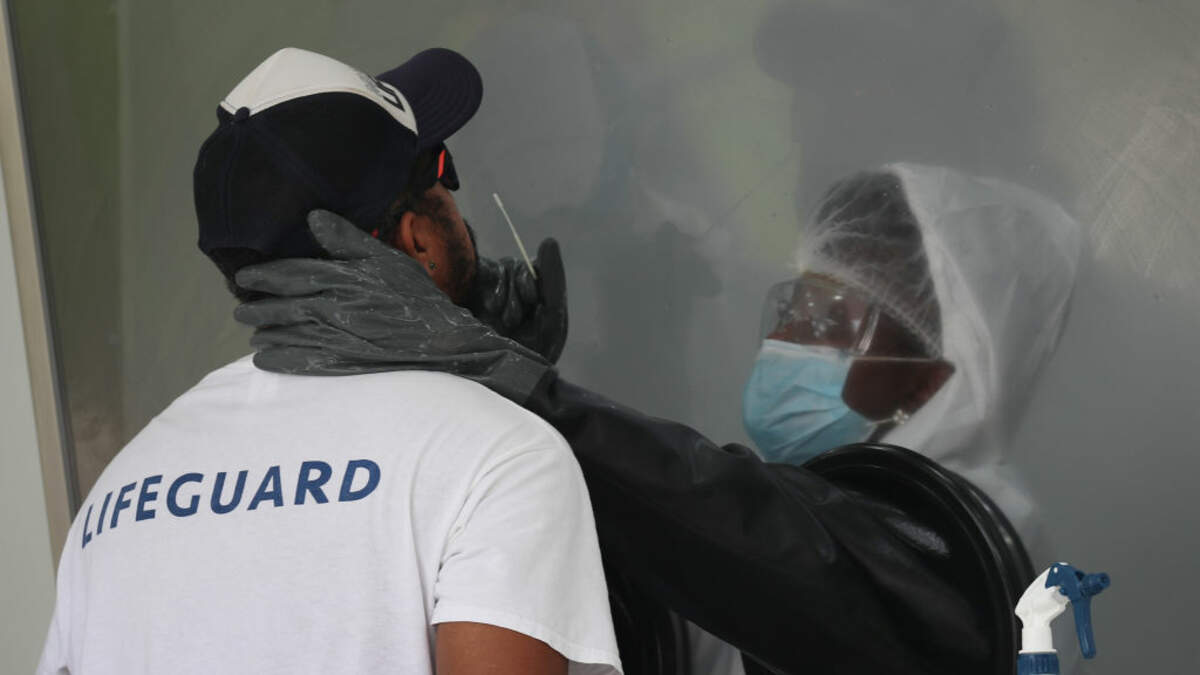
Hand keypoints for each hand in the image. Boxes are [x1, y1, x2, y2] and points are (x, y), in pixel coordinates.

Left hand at [233, 210, 550, 402]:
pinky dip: (280, 360)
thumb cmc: (417, 298)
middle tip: (240, 310)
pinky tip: (265, 360)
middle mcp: (333, 307)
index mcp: (342, 278)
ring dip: (266, 332)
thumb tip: (313, 217)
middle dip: (258, 307)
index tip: (244, 278)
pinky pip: (301, 361)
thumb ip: (349, 239)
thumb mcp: (388, 259)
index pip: (293, 273)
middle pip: (284, 305)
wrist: (443, 343)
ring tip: (252, 333)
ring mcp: (336, 338)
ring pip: (288, 333)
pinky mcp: (342, 363)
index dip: (265, 275)